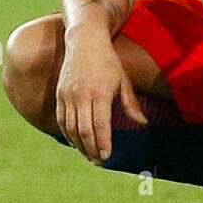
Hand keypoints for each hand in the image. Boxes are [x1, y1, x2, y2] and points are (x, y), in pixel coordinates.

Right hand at [55, 30, 147, 162]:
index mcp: (100, 93)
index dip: (103, 144)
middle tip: (98, 161)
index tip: (107, 157)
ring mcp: (68, 95)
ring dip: (79, 145)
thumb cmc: (108, 62)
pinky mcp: (59, 94)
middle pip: (84, 131)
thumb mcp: (124, 80)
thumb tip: (143, 124)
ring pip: (71, 128)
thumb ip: (131, 104)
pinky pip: (61, 120)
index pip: (100, 126)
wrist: (85, 41)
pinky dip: (67, 134)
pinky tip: (75, 142)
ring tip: (88, 155)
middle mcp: (82, 96)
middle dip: (91, 149)